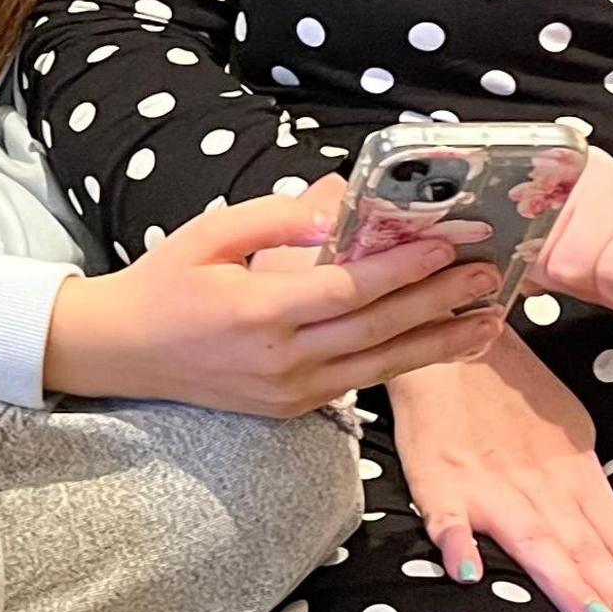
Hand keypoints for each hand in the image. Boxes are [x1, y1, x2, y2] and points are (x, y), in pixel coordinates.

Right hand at [45, 186, 505, 415]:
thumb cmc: (165, 283)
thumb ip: (279, 217)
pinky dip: (405, 360)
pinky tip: (440, 343)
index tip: (447, 245)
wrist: (122, 353)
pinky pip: (360, 379)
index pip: (347, 291)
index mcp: (257, 312)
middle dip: (439, 302)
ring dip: (439, 342)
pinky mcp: (294, 406)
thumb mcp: (210, 232)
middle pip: (377, 330)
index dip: (402, 270)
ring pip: (380, 364)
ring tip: (490, 321)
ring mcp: (290, 391)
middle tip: (489, 276)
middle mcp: (281, 360)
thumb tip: (342, 205)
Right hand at [387, 327, 612, 611]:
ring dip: (564, 580)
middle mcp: (545, 489)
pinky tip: (468, 573)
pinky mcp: (440, 484)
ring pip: (534, 540)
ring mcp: (492, 488)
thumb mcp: (567, 438)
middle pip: (589, 549)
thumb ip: (587, 491)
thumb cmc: (511, 395)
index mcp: (579, 479)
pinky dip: (458, 544)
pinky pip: (448, 519)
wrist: (452, 348)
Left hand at [530, 145, 612, 326]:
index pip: (513, 224)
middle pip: (544, 250)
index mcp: (563, 172)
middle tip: (600, 269)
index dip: (534, 258)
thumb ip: (526, 251)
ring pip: (575, 262)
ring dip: (597, 284)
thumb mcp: (563, 258)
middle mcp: (594, 172)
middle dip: (568, 275)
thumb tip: (493, 263)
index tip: (561, 259)